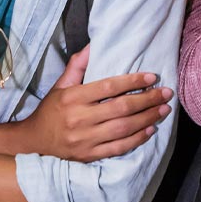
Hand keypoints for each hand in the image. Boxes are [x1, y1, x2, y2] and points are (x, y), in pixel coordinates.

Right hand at [20, 46, 170, 161]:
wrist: (35, 142)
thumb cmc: (51, 110)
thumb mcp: (61, 85)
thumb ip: (77, 66)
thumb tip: (93, 45)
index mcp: (72, 98)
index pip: (108, 87)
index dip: (132, 81)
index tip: (151, 77)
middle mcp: (79, 118)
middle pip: (120, 108)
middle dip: (147, 100)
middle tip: (165, 93)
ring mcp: (85, 139)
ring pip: (123, 128)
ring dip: (147, 118)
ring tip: (163, 109)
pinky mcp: (90, 155)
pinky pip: (119, 147)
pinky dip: (137, 139)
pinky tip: (150, 129)